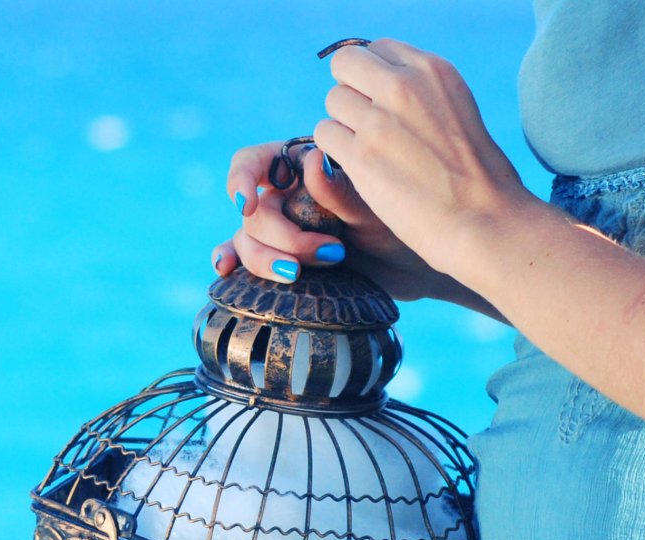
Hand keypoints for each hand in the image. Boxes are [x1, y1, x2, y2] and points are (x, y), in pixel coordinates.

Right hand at [210, 139, 459, 303]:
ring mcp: (282, 228)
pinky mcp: (282, 259)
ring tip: (299, 274)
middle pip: (254, 209)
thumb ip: (342, 190)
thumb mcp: (377, 208)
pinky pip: (243, 256)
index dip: (242, 178)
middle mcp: (288, 195)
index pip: (256, 161)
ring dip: (264, 259)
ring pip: (247, 238)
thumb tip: (313, 159)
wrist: (417, 266)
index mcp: (305, 166)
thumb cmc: (404, 225)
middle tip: (329, 254)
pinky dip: (232, 261)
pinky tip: (227, 269)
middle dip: (281, 235)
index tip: (247, 203)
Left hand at [311, 39, 539, 284]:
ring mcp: (378, 120)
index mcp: (432, 70)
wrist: (483, 219)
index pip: (378, 48)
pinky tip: (359, 166)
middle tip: (365, 122)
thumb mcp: (458, 109)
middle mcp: (404, 85)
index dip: (372, 76)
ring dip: (342, 124)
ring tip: (368, 150)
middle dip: (350, 90)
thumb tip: (384, 83)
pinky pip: (325, 134)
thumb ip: (422, 91)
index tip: (382, 102)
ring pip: (333, 101)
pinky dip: (335, 150)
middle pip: (346, 64)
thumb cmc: (477, 176)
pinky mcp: (360, 156)